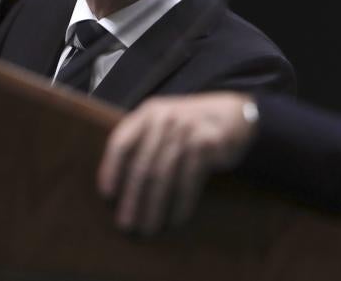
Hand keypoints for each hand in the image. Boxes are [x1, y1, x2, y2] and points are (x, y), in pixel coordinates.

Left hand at [97, 92, 256, 233]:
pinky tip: (176, 219)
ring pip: (164, 176)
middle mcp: (166, 119)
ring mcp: (188, 130)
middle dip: (132, 198)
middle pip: (143, 166)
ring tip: (148, 228)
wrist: (234, 114)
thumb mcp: (164, 120)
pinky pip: (190, 180)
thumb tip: (117, 183)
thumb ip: (142, 139)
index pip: (121, 142)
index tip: (107, 195)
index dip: (111, 169)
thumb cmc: (191, 123)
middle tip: (125, 224)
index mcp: (149, 112)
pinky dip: (181, 203)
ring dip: (155, 206)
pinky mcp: (208, 144)